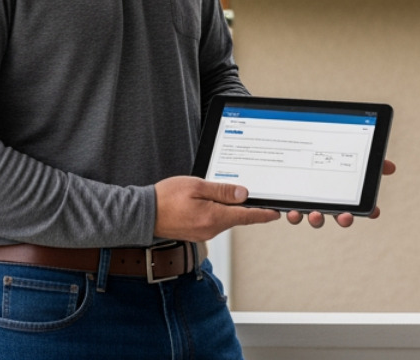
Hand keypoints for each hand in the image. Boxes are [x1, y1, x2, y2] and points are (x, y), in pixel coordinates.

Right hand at [153, 176, 280, 240]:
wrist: (144, 214)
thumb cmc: (166, 198)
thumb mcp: (196, 186)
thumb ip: (222, 190)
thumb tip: (244, 194)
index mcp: (213, 217)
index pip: (246, 216)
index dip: (263, 214)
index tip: (275, 213)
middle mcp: (211, 230)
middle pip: (236, 217)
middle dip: (245, 207)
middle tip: (251, 194)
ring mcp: (204, 234)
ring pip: (225, 219)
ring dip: (228, 208)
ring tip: (219, 192)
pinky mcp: (197, 234)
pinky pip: (214, 222)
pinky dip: (217, 212)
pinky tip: (209, 202)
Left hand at [286, 158, 395, 227]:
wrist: (289, 148)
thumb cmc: (322, 155)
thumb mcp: (348, 155)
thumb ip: (368, 161)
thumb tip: (390, 167)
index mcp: (337, 194)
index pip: (354, 207)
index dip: (367, 210)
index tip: (374, 213)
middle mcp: (322, 201)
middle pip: (336, 215)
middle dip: (342, 219)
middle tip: (345, 217)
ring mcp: (304, 201)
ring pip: (311, 216)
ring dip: (314, 219)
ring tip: (314, 214)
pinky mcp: (287, 199)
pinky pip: (287, 209)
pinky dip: (288, 212)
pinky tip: (288, 209)